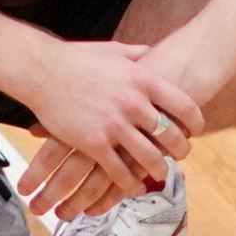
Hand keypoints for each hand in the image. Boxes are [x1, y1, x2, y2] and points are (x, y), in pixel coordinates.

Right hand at [13, 40, 201, 222]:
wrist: (40, 69)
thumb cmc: (75, 59)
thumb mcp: (112, 50)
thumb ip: (137, 54)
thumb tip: (153, 51)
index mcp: (142, 80)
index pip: (184, 106)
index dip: (195, 123)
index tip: (195, 130)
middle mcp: (133, 104)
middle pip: (172, 136)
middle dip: (181, 150)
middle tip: (181, 155)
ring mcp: (114, 125)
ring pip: (150, 158)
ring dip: (158, 169)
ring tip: (160, 172)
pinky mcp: (94, 144)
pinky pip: (119, 171)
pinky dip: (130, 183)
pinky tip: (133, 185)